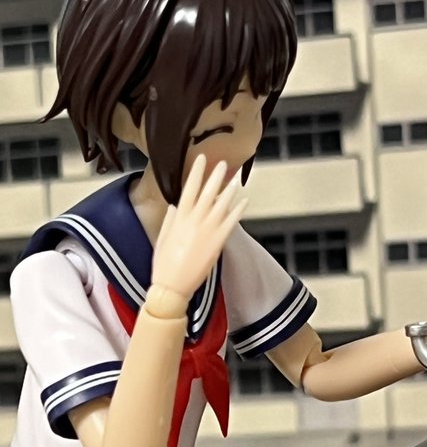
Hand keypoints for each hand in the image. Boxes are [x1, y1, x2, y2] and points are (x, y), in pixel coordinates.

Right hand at [151, 155, 246, 298]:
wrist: (172, 286)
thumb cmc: (163, 264)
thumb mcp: (162, 238)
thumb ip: (169, 220)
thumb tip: (174, 207)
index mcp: (179, 218)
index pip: (189, 188)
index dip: (197, 173)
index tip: (202, 159)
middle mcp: (194, 220)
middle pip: (208, 192)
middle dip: (215, 176)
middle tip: (223, 163)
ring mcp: (208, 230)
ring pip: (222, 204)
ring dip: (229, 190)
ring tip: (235, 179)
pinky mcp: (218, 242)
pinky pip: (231, 222)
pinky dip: (238, 210)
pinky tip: (244, 201)